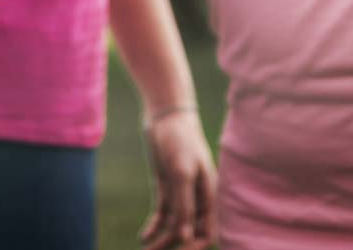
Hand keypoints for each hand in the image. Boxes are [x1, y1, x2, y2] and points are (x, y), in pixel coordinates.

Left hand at [140, 110, 217, 249]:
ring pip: (174, 224)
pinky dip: (155, 225)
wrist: (165, 115)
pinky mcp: (166, 185)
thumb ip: (185, 204)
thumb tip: (185, 238)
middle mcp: (197, 196)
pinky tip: (144, 237)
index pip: (207, 231)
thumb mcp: (181, 172)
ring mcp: (181, 191)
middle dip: (176, 246)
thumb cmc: (179, 140)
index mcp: (209, 194)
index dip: (196, 245)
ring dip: (162, 240)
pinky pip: (163, 212)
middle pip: (189, 231)